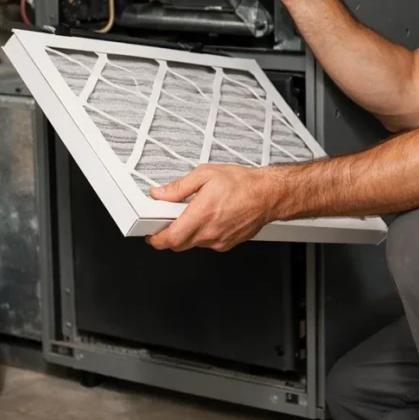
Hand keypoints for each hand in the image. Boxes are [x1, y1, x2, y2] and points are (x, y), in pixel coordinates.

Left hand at [146, 164, 280, 251]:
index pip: (171, 238)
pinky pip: (207, 244)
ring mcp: (219, 240)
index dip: (156, 239)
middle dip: (170, 235)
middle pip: (179, 245)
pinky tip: (210, 218)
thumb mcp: (206, 174)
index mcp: (202, 214)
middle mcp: (210, 231)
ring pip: (193, 244)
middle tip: (168, 220)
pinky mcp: (226, 244)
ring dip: (187, 233)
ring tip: (195, 213)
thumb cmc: (242, 184)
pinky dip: (202, 234)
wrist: (268, 195)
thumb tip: (160, 194)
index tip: (150, 234)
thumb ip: (179, 186)